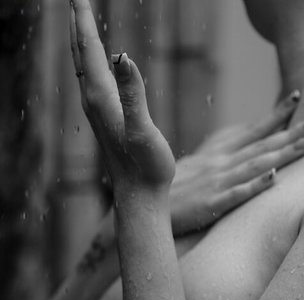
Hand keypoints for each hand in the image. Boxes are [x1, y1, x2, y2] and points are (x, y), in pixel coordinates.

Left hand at [70, 0, 174, 190]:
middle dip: (77, 23)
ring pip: (83, 66)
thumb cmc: (146, 168)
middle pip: (80, 53)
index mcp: (101, 97)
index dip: (84, 19)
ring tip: (81, 20)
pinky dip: (91, 61)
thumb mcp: (143, 130)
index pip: (90, 49)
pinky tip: (98, 61)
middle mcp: (93, 101)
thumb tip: (123, 56)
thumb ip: (133, 94)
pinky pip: (92, 80)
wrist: (140, 197)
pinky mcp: (105, 120)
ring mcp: (97, 111)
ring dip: (82, 40)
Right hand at [171, 96, 303, 232]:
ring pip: (256, 165)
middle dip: (292, 132)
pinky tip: (274, 178)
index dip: (277, 115)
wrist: (144, 206)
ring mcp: (217, 183)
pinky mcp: (211, 204)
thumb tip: (243, 138)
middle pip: (262, 145)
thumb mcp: (196, 164)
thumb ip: (220, 151)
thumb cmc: (171, 187)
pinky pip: (236, 194)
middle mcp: (221, 163)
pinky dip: (255, 185)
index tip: (298, 96)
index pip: (253, 130)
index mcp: (218, 153)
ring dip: (283, 155)